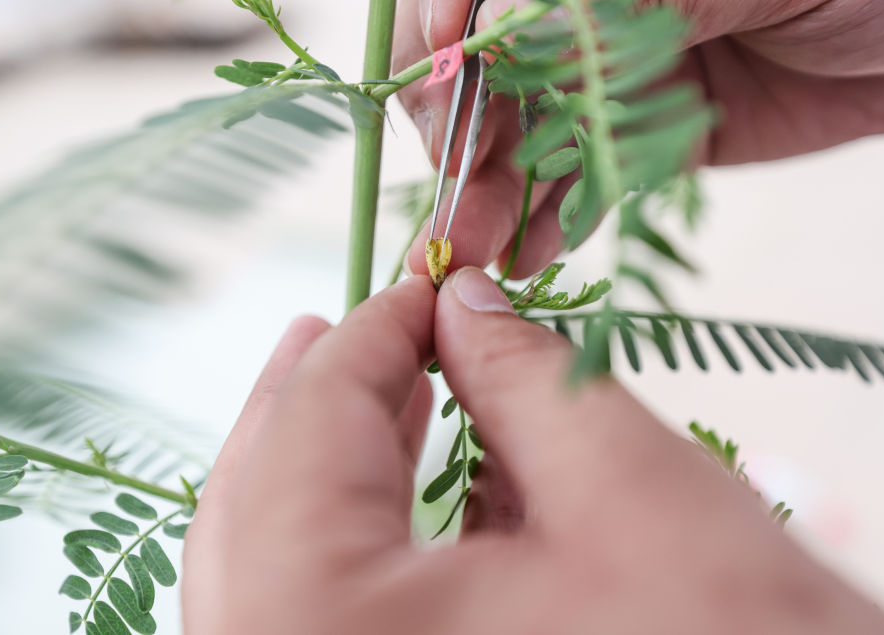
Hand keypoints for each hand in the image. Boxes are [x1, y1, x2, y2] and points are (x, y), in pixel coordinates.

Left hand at [182, 270, 883, 633]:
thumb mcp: (626, 492)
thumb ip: (523, 375)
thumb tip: (463, 302)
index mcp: (319, 621)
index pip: (314, 427)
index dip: (376, 332)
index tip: (427, 283)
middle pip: (257, 499)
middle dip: (318, 395)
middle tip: (359, 325)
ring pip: (271, 561)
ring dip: (326, 463)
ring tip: (376, 387)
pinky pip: (316, 614)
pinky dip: (355, 536)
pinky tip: (408, 483)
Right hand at [394, 0, 883, 278]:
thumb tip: (491, 30)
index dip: (441, 8)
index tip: (443, 60)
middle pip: (486, 59)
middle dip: (461, 125)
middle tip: (456, 192)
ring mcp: (616, 67)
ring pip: (526, 126)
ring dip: (493, 186)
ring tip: (478, 244)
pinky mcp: (650, 131)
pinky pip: (584, 174)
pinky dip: (553, 212)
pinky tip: (530, 247)